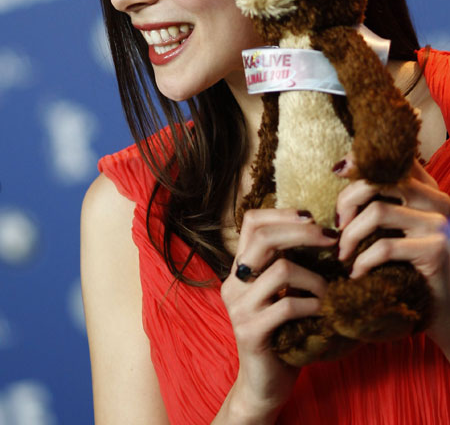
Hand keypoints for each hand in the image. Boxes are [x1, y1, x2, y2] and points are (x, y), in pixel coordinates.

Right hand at [220, 208, 337, 421]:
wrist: (264, 383)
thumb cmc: (282, 331)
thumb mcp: (281, 291)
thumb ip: (286, 262)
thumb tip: (321, 229)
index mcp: (240, 268)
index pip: (251, 222)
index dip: (281, 212)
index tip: (312, 217)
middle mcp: (233, 283)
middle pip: (264, 238)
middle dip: (302, 233)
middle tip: (332, 239)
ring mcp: (239, 308)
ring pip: (281, 271)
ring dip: (315, 278)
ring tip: (330, 290)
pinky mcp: (251, 332)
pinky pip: (288, 306)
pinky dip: (313, 305)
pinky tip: (323, 311)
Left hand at [335, 158, 449, 357]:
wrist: (448, 313)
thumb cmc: (417, 271)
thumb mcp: (403, 232)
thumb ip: (386, 203)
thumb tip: (343, 171)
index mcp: (430, 192)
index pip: (396, 161)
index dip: (364, 160)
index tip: (337, 171)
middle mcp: (439, 202)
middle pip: (381, 181)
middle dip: (348, 199)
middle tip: (336, 225)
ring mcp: (440, 226)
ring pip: (378, 212)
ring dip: (350, 234)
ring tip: (342, 254)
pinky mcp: (437, 252)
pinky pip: (386, 247)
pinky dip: (363, 260)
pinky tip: (356, 273)